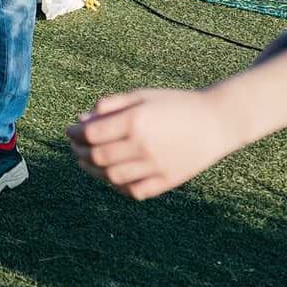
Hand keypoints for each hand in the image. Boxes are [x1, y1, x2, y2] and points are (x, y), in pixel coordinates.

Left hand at [67, 88, 241, 200]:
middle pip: (98, 157)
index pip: (92, 134)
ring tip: (87, 161)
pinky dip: (117, 186)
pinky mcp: (167, 181)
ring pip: (112, 177)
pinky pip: (133, 191)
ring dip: (94, 171)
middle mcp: (143, 146)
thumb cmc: (176, 104)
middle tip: (74, 146)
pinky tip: (110, 176)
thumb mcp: (142, 95)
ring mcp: (156, 166)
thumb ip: (111, 106)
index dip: (75, 133)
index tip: (70, 130)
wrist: (216, 122)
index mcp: (135, 120)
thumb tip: (82, 120)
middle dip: (80, 152)